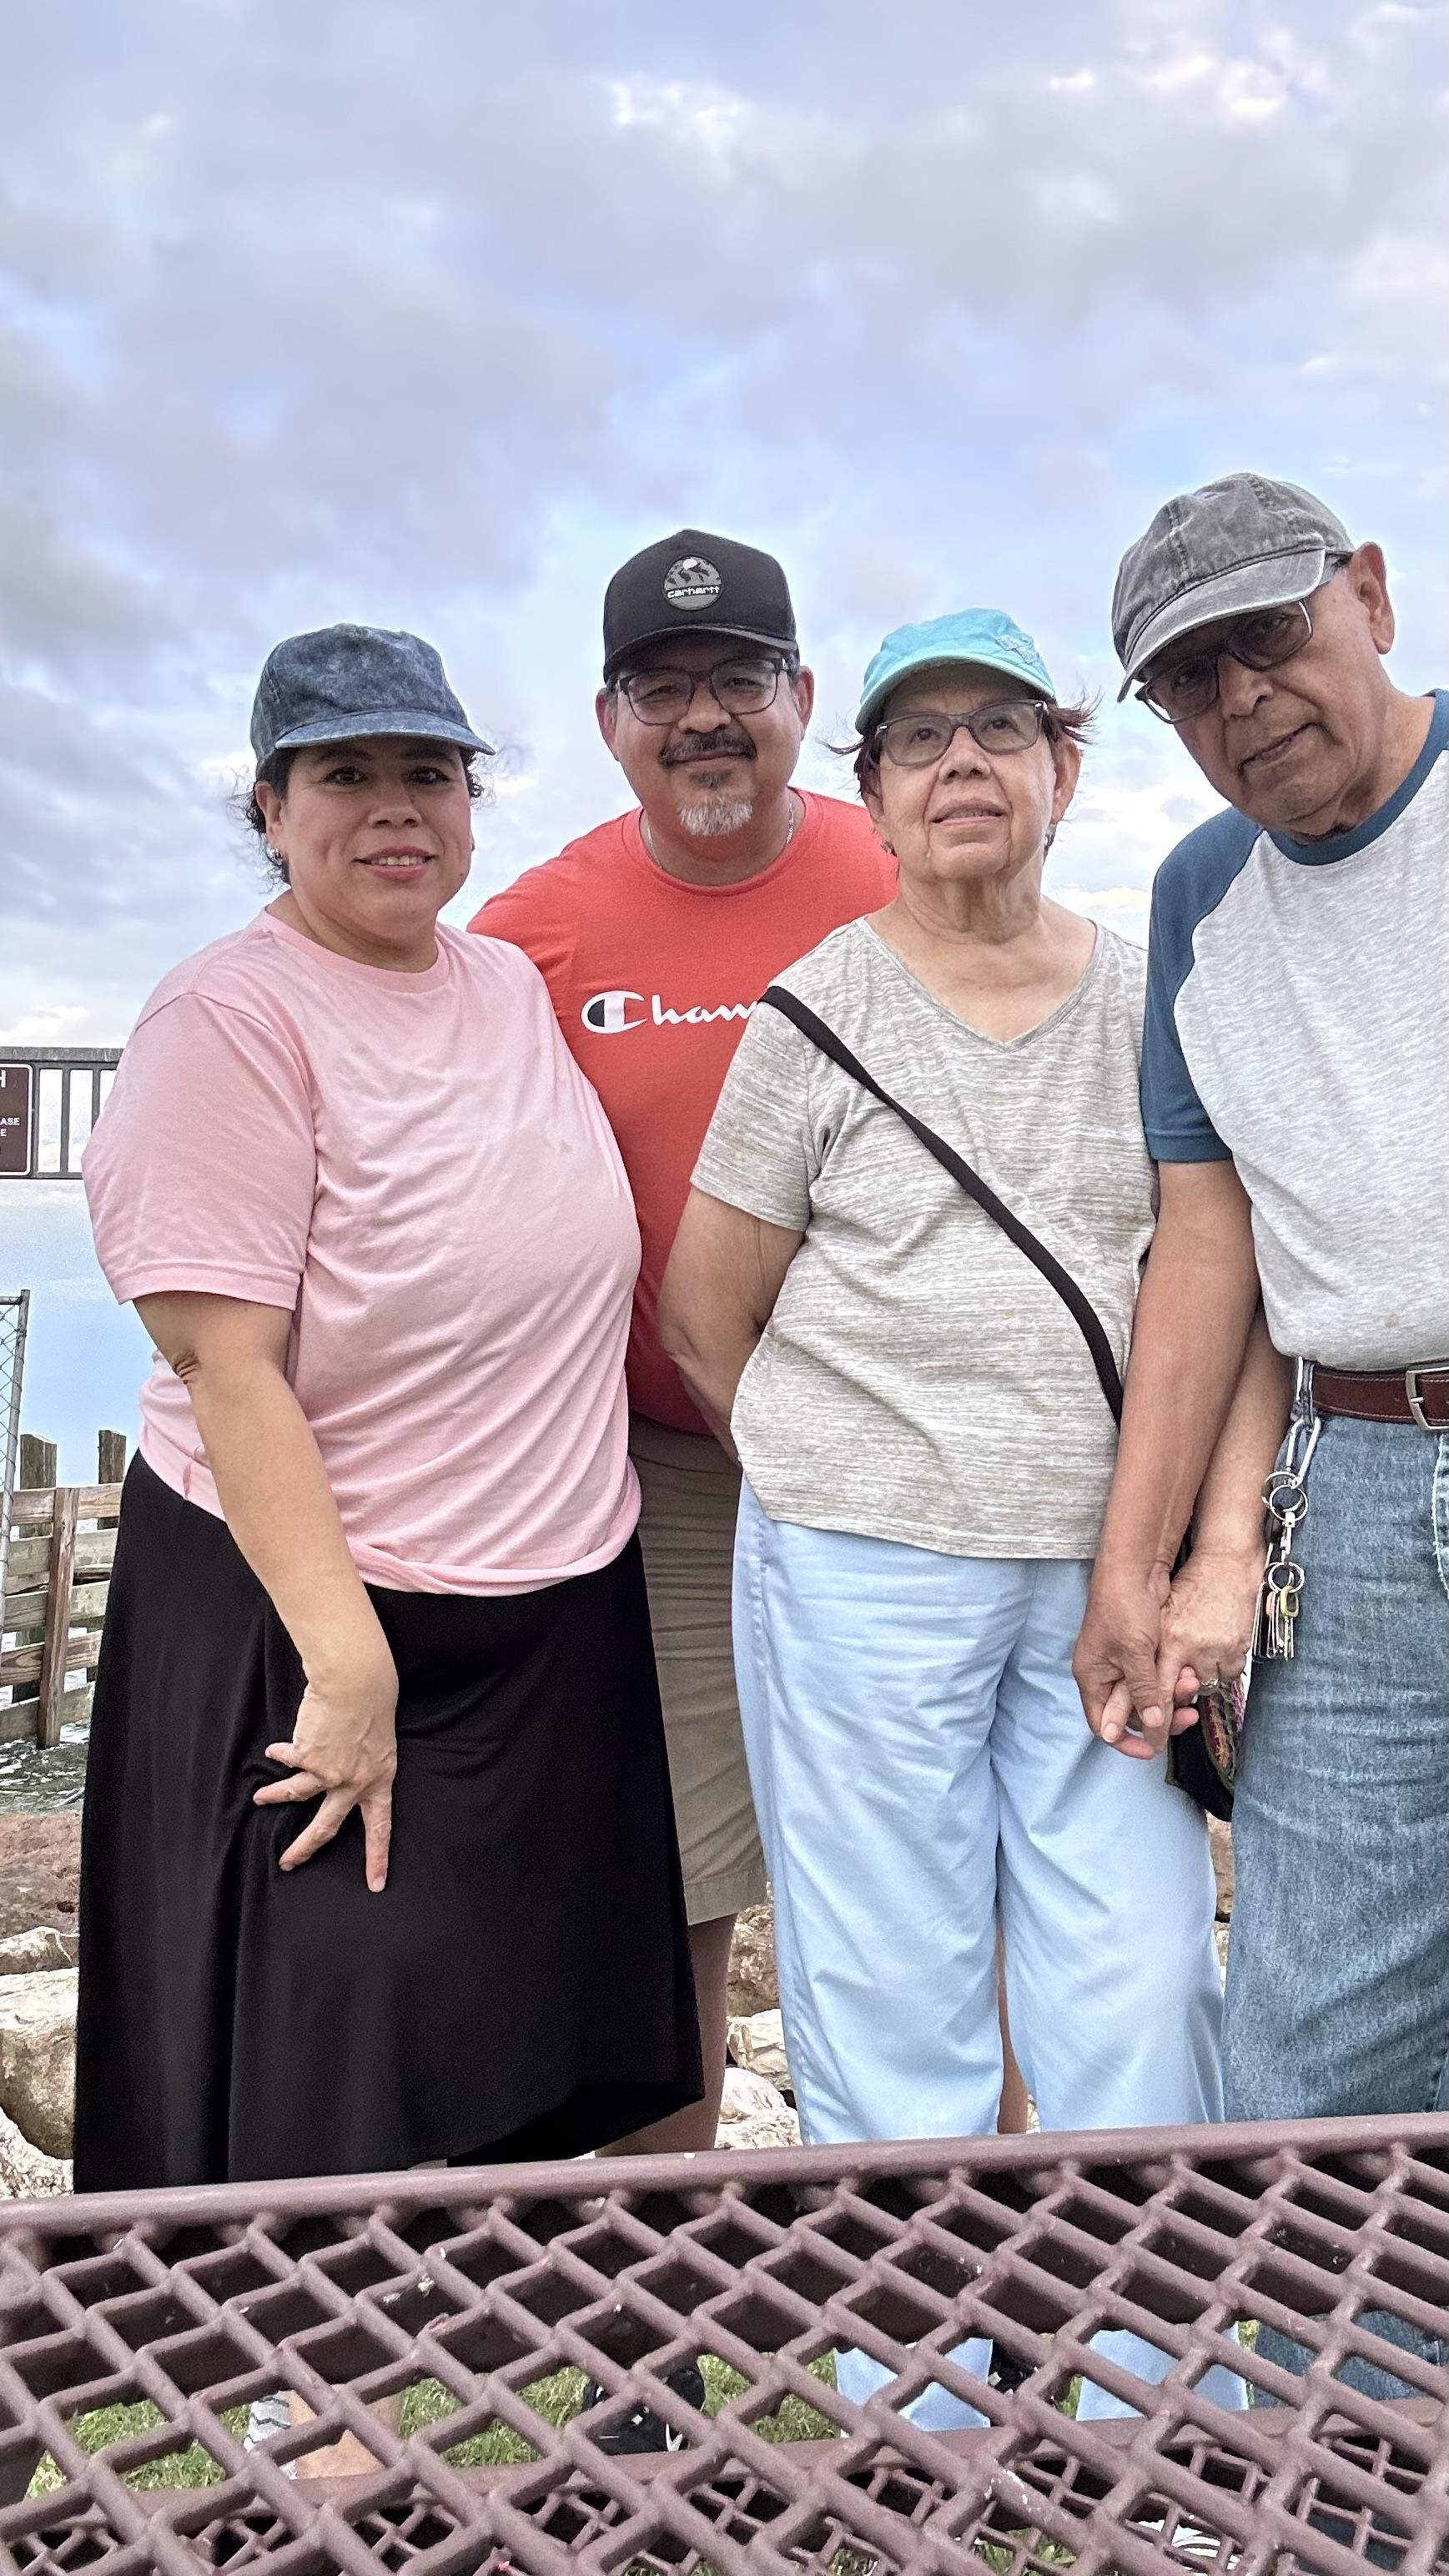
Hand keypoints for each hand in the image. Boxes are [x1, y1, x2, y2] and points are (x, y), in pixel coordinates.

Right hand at [253, 1653, 397, 1890]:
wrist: (356, 1682)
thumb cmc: (374, 1702)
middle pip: (327, 1826)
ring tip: (260, 1799)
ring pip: (295, 1794)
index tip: (375, 1884)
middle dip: (305, 1848)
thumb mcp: (380, 1740)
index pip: (380, 1827)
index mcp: (379, 1780)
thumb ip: (362, 1762)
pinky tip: (273, 1751)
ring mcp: (327, 1772)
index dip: (377, 1857)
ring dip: (274, 1797)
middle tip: (287, 1863)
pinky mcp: (306, 1757)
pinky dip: (280, 1753)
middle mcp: (353, 1783)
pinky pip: (288, 1759)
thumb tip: (341, 1774)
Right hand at [1073, 1557, 1182, 1759]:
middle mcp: (1104, 1673)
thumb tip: (1149, 1728)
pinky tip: (1188, 1674)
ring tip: (1192, 1683)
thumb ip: (1142, 1692)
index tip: (1153, 1750)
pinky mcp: (1139, 1650)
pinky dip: (1171, 1680)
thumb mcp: (1135, 1654)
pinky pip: (1156, 1677)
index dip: (1126, 1742)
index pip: (1103, 1724)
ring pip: (1147, 1695)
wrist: (1134, 1566)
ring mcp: (1122, 1661)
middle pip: (1130, 1712)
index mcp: (1091, 1677)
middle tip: (1189, 1715)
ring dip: (1171, 1695)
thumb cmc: (1125, 1606)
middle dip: (1160, 1716)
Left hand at [1156, 1539, 1263, 1711]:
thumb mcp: (1164, 1616)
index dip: (1154, 1719)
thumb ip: (1154, 1652)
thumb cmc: (1191, 1586)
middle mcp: (1190, 1648)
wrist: (1226, 1562)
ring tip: (1201, 1655)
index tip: (1154, 1738)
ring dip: (1203, 1677)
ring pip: (1207, 1685)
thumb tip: (1146, 1692)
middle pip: (1184, 1694)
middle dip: (1181, 1702)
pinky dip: (1223, 1667)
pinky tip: (1219, 1648)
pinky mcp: (1238, 1647)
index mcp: (1167, 1641)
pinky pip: (1229, 1674)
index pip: (1156, 1693)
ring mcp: (1217, 1649)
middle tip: (1182, 1695)